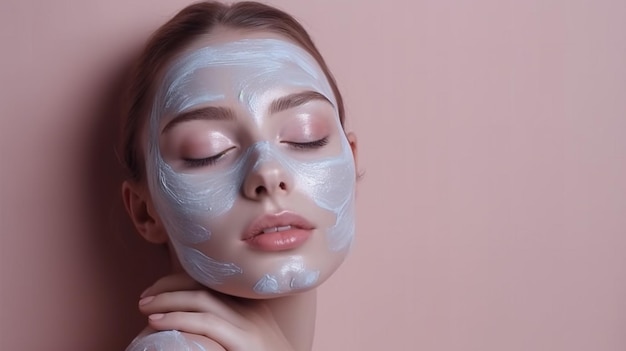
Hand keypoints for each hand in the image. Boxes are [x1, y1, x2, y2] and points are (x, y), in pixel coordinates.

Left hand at [138, 273, 294, 350]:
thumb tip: (192, 320)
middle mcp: (251, 308)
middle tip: (144, 299)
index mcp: (251, 304)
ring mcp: (249, 324)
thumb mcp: (249, 337)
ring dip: (167, 300)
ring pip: (202, 299)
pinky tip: (158, 322)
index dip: (179, 280)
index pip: (211, 280)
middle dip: (169, 287)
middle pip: (205, 285)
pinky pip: (207, 323)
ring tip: (144, 307)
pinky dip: (178, 319)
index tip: (156, 290)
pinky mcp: (245, 342)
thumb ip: (229, 324)